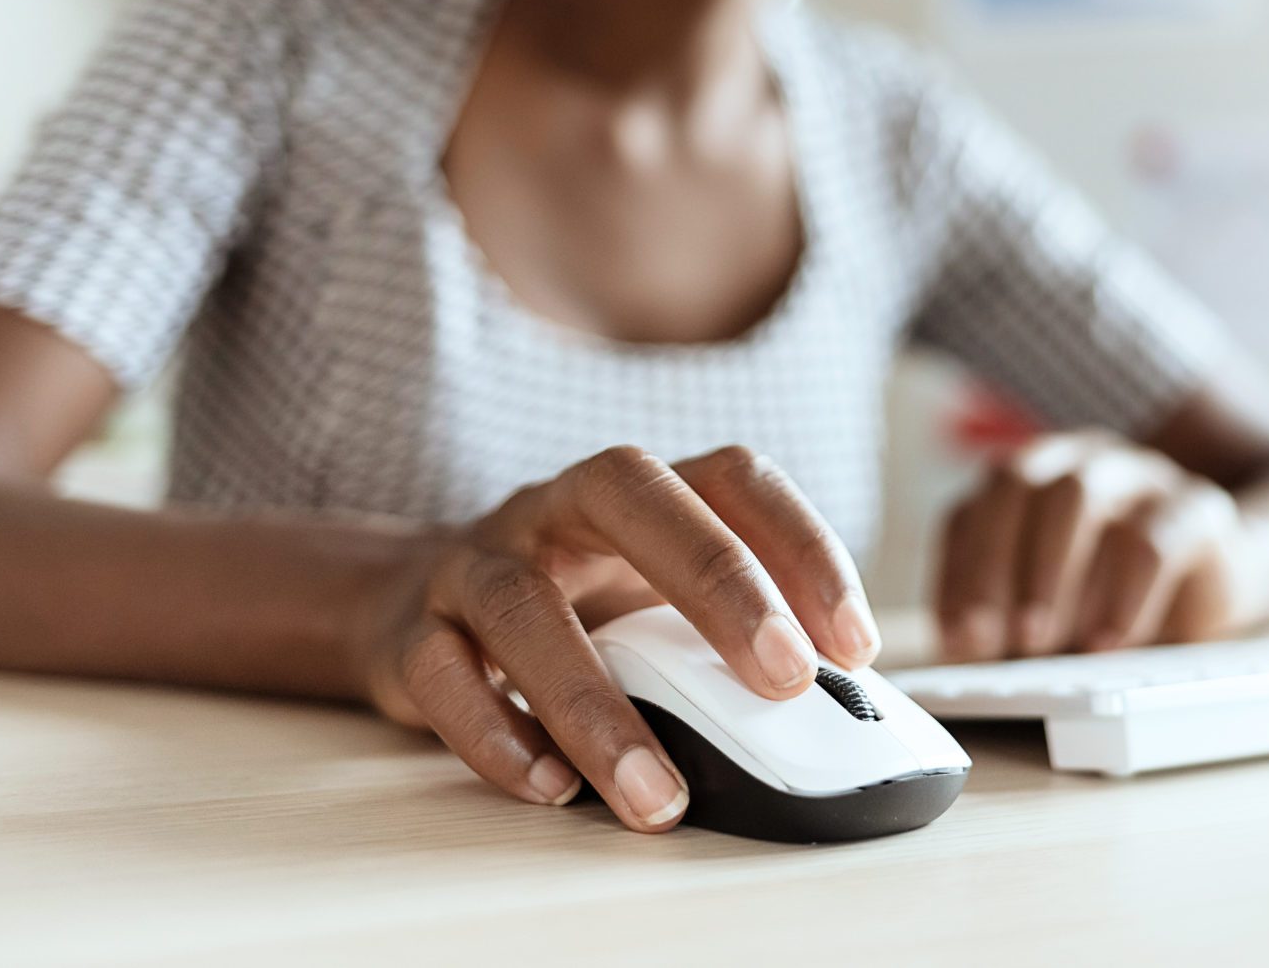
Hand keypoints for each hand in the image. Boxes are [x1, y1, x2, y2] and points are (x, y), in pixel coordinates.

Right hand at [356, 445, 879, 832]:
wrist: (413, 603)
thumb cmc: (574, 606)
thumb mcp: (654, 601)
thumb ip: (729, 639)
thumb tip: (838, 712)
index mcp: (637, 492)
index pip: (732, 477)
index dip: (802, 544)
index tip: (856, 644)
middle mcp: (556, 508)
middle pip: (631, 497)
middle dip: (718, 583)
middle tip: (785, 679)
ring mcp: (477, 563)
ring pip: (523, 605)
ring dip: (595, 704)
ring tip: (656, 792)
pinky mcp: (412, 634)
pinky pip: (442, 674)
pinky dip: (496, 735)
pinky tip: (552, 787)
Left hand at [933, 429, 1262, 661]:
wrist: (1214, 583)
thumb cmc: (1108, 599)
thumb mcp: (1044, 614)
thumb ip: (1000, 621)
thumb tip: (962, 649)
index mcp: (1026, 480)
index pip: (973, 510)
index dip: (960, 572)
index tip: (960, 636)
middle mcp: (1077, 462)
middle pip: (1019, 485)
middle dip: (997, 565)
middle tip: (997, 638)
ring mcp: (1137, 474)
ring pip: (1080, 494)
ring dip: (1051, 573)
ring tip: (1042, 640)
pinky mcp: (1196, 506)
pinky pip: (1155, 537)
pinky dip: (1125, 594)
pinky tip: (1109, 642)